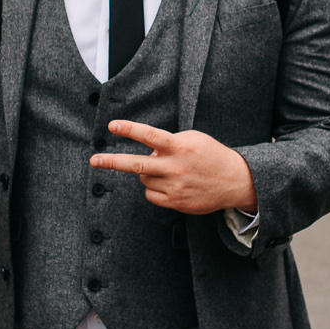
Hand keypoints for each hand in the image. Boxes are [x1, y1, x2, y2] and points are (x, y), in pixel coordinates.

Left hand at [91, 121, 258, 214]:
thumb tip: (147, 151)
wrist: (235, 182)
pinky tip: (171, 184)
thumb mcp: (194, 139)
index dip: (129, 130)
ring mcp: (175, 187)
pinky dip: (155, 188)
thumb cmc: (211, 156)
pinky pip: (151, 195)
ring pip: (144, 179)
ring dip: (148, 173)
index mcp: (180, 147)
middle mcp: (175, 167)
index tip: (112, 125)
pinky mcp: (176, 202)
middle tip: (93, 161)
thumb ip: (169, 142)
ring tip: (167, 170)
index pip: (150, 136)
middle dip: (112, 162)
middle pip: (137, 165)